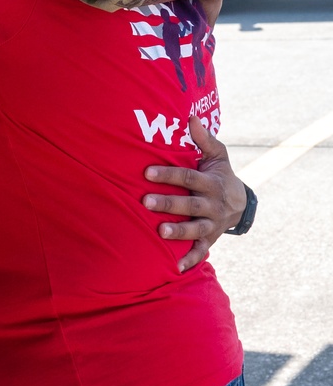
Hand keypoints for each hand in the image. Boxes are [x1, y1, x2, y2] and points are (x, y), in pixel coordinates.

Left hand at [142, 117, 246, 271]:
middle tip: (145, 201)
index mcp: (212, 183)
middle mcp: (213, 205)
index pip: (188, 177)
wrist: (240, 204)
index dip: (168, 174)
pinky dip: (189, 260)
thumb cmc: (219, 175)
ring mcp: (212, 224)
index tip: (146, 172)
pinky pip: (200, 251)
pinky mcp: (209, 240)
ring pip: (195, 229)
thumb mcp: (218, 156)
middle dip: (168, 203)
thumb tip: (191, 117)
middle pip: (190, 204)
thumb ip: (204, 139)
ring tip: (160, 231)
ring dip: (178, 231)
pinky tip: (174, 268)